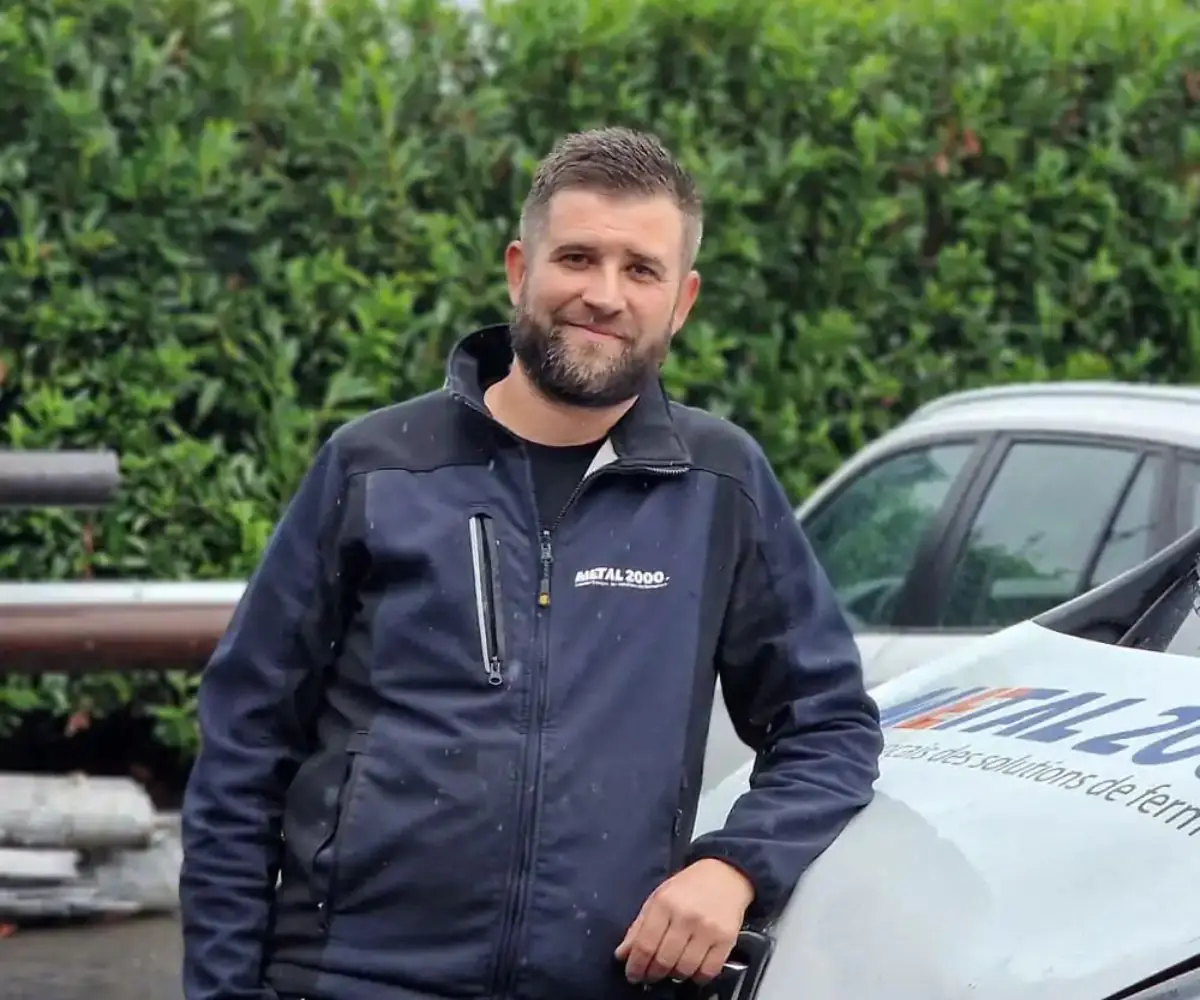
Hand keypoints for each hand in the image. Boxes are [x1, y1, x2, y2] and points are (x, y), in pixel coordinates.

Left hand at [614, 858, 753, 983]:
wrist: (725, 875)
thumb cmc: (688, 887)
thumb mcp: (658, 898)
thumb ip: (639, 927)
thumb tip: (622, 955)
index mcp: (664, 903)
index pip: (645, 945)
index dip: (636, 966)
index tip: (633, 974)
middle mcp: (686, 916)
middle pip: (664, 960)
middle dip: (653, 974)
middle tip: (651, 975)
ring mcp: (708, 929)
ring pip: (685, 969)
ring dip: (674, 975)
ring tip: (672, 969)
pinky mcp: (727, 939)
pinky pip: (708, 971)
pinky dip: (697, 977)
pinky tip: (693, 969)